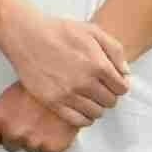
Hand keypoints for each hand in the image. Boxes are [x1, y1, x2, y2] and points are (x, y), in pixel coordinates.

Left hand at [0, 86, 82, 151]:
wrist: (67, 82)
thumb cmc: (37, 84)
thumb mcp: (9, 95)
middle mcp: (13, 133)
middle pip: (10, 146)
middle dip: (17, 136)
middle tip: (28, 120)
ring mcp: (33, 142)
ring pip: (29, 149)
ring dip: (35, 139)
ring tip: (43, 120)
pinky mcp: (52, 147)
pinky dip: (51, 143)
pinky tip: (54, 127)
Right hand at [6, 8, 129, 126]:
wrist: (26, 36)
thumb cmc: (59, 31)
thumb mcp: (93, 31)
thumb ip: (115, 50)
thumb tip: (125, 73)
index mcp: (98, 65)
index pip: (122, 88)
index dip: (119, 85)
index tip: (112, 83)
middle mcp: (85, 82)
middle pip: (110, 101)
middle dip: (108, 95)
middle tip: (99, 88)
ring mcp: (68, 94)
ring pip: (96, 113)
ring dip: (96, 107)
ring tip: (89, 97)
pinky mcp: (52, 102)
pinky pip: (77, 120)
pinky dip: (84, 118)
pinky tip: (81, 108)